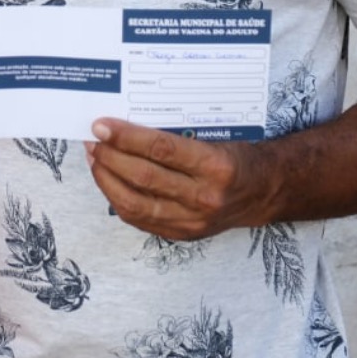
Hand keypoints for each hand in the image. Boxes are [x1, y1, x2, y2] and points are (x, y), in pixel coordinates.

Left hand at [85, 119, 266, 240]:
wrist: (264, 192)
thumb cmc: (237, 156)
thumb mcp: (216, 136)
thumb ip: (176, 132)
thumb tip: (127, 122)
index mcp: (216, 166)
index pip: (161, 149)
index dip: (126, 137)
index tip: (101, 125)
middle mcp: (205, 197)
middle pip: (144, 177)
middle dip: (110, 157)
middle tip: (92, 140)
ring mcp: (193, 221)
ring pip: (135, 204)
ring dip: (107, 179)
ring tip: (95, 159)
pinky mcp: (183, 235)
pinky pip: (140, 219)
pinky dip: (118, 199)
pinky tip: (108, 180)